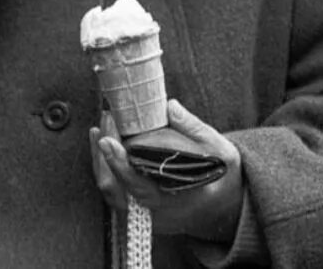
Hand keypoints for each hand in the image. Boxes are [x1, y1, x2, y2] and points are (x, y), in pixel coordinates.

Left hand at [90, 100, 243, 242]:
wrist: (222, 207)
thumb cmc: (220, 177)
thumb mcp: (220, 152)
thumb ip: (195, 129)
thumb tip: (169, 106)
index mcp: (177, 200)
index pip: (139, 185)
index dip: (119, 163)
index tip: (107, 140)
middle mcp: (156, 213)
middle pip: (115, 189)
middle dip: (104, 154)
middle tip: (106, 120)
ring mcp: (143, 215)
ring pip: (110, 191)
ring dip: (100, 158)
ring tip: (101, 126)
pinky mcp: (136, 211)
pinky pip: (113, 190)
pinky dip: (104, 165)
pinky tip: (102, 140)